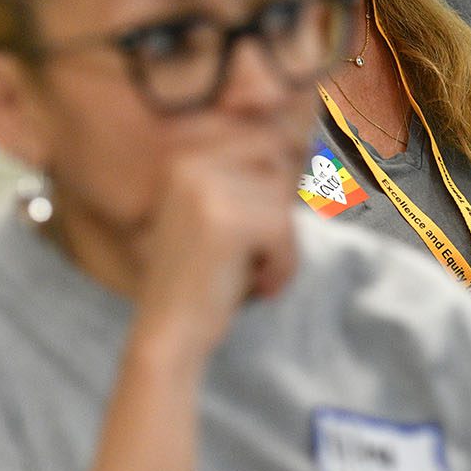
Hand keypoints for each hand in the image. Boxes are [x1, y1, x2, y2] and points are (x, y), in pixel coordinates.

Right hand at [129, 152, 298, 356]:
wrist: (168, 336)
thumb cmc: (203, 278)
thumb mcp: (223, 211)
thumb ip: (254, 174)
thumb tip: (302, 135)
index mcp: (183, 155)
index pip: (264, 139)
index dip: (273, 188)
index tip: (251, 228)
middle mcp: (188, 163)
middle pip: (278, 163)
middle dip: (277, 213)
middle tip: (250, 252)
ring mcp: (204, 189)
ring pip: (283, 202)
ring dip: (281, 245)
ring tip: (249, 271)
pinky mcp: (225, 221)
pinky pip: (285, 230)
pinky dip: (282, 266)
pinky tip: (256, 286)